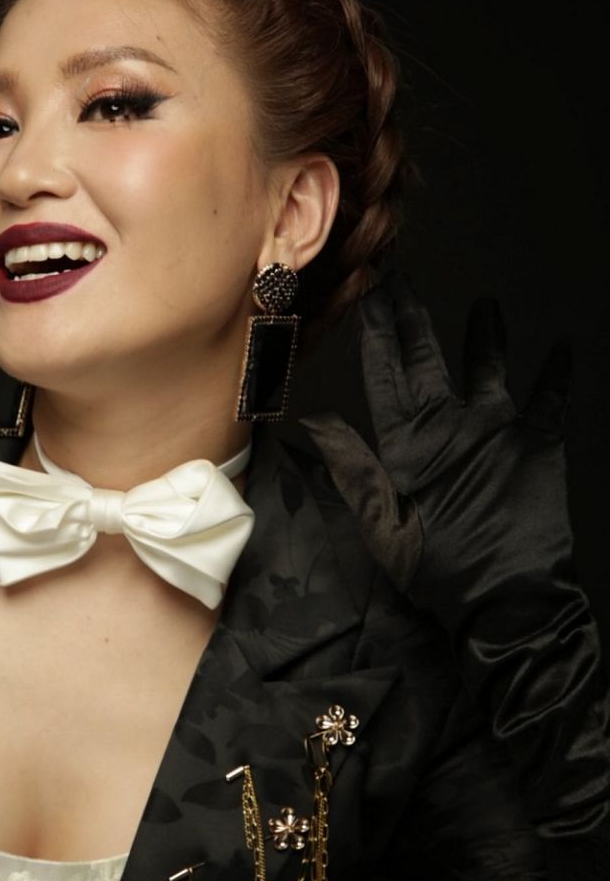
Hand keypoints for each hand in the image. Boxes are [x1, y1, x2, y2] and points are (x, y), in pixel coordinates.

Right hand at [300, 272, 608, 831]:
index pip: (384, 370)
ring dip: (486, 333)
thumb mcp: (381, 526)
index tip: (366, 291)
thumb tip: (314, 418)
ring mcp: (501, 427)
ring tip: (488, 305)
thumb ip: (352, 468)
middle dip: (411, 313)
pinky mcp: (541, 443)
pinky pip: (553, 399)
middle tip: (400, 277)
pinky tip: (567, 349)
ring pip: (490, 367)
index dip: (375, 328)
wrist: (511, 602)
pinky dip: (559, 374)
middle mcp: (454, 421)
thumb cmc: (439, 569)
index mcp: (410, 441)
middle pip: (426, 355)